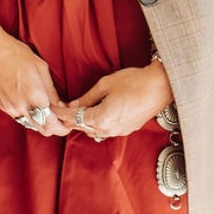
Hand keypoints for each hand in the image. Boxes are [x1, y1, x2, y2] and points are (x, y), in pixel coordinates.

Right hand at [0, 0, 70, 136]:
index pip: (53, 124)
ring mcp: (10, 108)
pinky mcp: (3, 107)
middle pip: (43, 130)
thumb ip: (52, 92)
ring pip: (32, 125)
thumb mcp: (41, 69)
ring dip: (42, 122)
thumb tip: (62, 107)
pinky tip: (35, 105)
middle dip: (55, 127)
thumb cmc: (15, 54)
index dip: (64, 127)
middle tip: (63, 118)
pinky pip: (21, 118)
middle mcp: (21, 107)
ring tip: (50, 110)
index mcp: (34, 96)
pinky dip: (31, 116)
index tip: (70, 123)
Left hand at [55, 61, 173, 140]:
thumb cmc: (134, 82)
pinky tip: (93, 115)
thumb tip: (73, 105)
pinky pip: (105, 129)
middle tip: (59, 111)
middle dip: (69, 119)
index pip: (74, 117)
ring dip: (83, 122)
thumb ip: (86, 98)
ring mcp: (118, 131)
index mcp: (101, 119)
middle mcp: (108, 130)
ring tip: (74, 112)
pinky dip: (96, 123)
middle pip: (82, 127)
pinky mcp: (126, 129)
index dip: (61, 112)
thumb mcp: (105, 85)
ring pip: (93, 130)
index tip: (52, 108)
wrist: (160, 87)